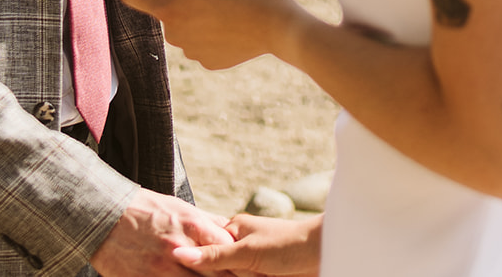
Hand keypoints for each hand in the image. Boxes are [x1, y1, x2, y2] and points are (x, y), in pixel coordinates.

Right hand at [90, 188, 232, 276]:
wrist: (104, 216)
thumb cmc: (145, 209)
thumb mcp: (179, 208)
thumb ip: (206, 222)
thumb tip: (230, 231)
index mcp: (192, 226)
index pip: (229, 249)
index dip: (243, 262)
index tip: (254, 269)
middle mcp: (181, 249)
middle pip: (218, 274)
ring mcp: (162, 269)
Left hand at [117, 0, 302, 69]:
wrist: (275, 23)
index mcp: (167, 9)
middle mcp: (172, 34)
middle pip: (162, 10)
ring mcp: (190, 51)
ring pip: (182, 26)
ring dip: (194, 15)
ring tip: (223, 5)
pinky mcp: (208, 61)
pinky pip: (200, 42)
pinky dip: (210, 32)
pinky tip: (229, 23)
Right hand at [173, 213, 322, 275]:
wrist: (326, 252)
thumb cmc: (288, 244)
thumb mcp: (246, 253)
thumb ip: (213, 256)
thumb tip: (176, 252)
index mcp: (234, 229)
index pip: (206, 250)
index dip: (206, 266)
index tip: (213, 268)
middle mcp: (242, 243)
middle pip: (220, 269)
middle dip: (224, 274)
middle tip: (252, 271)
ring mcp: (254, 260)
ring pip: (233, 276)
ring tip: (260, 273)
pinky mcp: (264, 273)